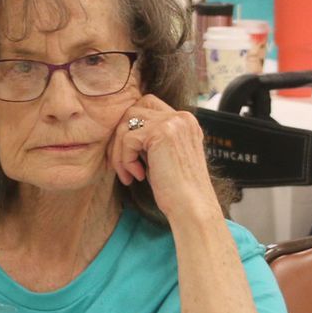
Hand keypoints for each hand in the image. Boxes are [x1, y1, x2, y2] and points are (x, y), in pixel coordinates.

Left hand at [107, 94, 221, 226]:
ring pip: (126, 125)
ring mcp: (172, 123)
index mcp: (185, 121)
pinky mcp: (161, 134)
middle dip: (120, 138)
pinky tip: (137, 176)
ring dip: (119, 152)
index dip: (132, 127)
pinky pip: (127, 140)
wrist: (192, 207)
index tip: (129, 154)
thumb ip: (151, 138)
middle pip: (133, 111)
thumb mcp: (165, 156)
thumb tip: (122, 130)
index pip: (148, 105)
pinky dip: (125, 160)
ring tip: (129, 174)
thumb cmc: (177, 189)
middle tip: (121, 164)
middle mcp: (181, 117)